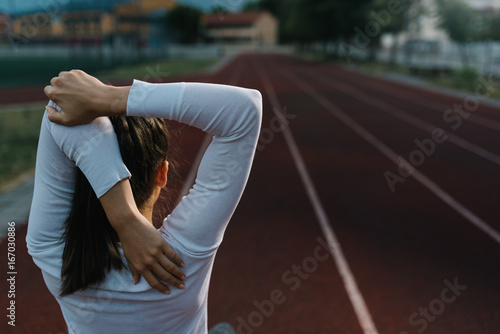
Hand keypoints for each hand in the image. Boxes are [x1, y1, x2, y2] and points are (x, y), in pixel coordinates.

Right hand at [44, 70, 129, 125]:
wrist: (103, 100)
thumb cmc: (85, 112)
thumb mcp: (67, 120)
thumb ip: (52, 116)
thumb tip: (47, 107)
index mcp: (54, 93)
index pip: (48, 91)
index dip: (55, 96)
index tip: (63, 100)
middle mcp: (59, 81)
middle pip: (54, 82)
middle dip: (60, 88)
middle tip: (70, 96)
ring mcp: (69, 75)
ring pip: (62, 76)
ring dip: (66, 82)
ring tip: (76, 91)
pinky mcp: (78, 72)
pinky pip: (72, 74)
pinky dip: (75, 79)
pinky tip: (82, 87)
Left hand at [100, 179, 185, 293]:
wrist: (128, 224)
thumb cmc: (127, 241)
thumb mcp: (128, 258)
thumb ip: (134, 270)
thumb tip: (136, 282)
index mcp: (140, 266)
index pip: (153, 282)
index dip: (161, 288)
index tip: (168, 292)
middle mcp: (149, 262)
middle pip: (164, 276)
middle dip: (174, 282)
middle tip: (182, 286)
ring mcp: (156, 252)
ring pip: (170, 267)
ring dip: (178, 273)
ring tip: (184, 278)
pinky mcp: (161, 243)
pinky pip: (172, 254)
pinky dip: (178, 260)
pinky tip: (182, 264)